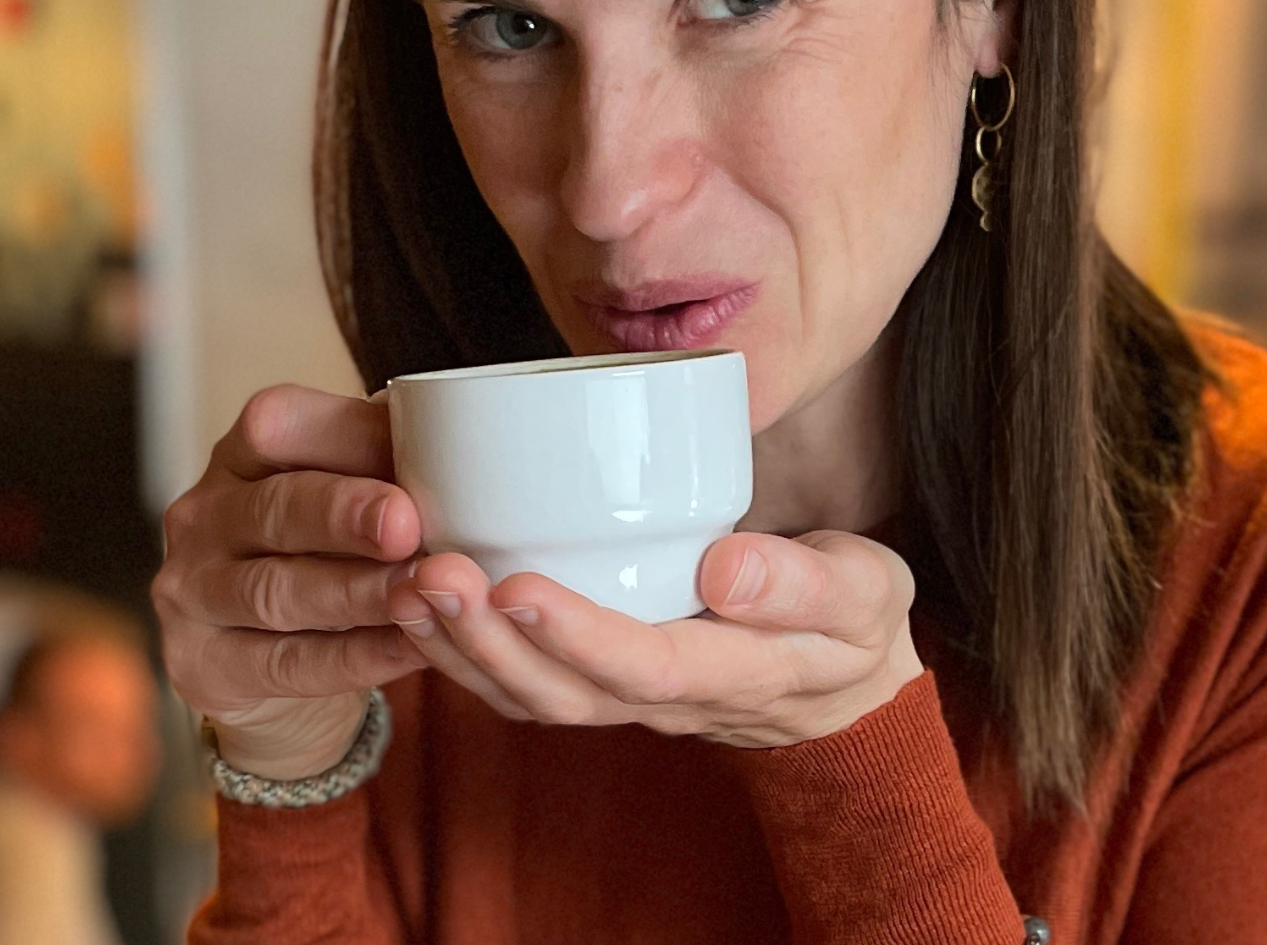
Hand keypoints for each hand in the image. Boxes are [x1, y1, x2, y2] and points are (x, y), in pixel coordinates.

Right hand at [153, 385, 425, 778]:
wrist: (268, 665)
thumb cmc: (325, 557)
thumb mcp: (346, 499)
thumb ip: (387, 467)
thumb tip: (463, 440)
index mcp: (241, 455)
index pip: (277, 425)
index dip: (348, 435)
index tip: (423, 450)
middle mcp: (204, 516)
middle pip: (274, 508)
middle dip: (344, 514)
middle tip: (407, 525)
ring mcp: (193, 592)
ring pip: (276, 592)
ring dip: (354, 592)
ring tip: (419, 592)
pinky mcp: (204, 665)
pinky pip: (286, 663)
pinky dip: (355, 658)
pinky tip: (410, 649)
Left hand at [384, 528, 922, 747]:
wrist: (847, 683)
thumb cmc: (853, 622)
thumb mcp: (864, 593)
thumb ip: (805, 582)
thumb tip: (726, 566)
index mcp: (737, 673)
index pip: (648, 666)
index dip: (577, 634)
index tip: (516, 583)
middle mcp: (668, 700)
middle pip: (565, 694)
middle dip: (488, 642)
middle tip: (429, 573)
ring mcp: (626, 699)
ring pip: (531, 698)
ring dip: (459, 650)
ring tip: (402, 583)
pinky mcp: (599, 682)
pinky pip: (521, 686)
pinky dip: (460, 653)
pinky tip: (412, 600)